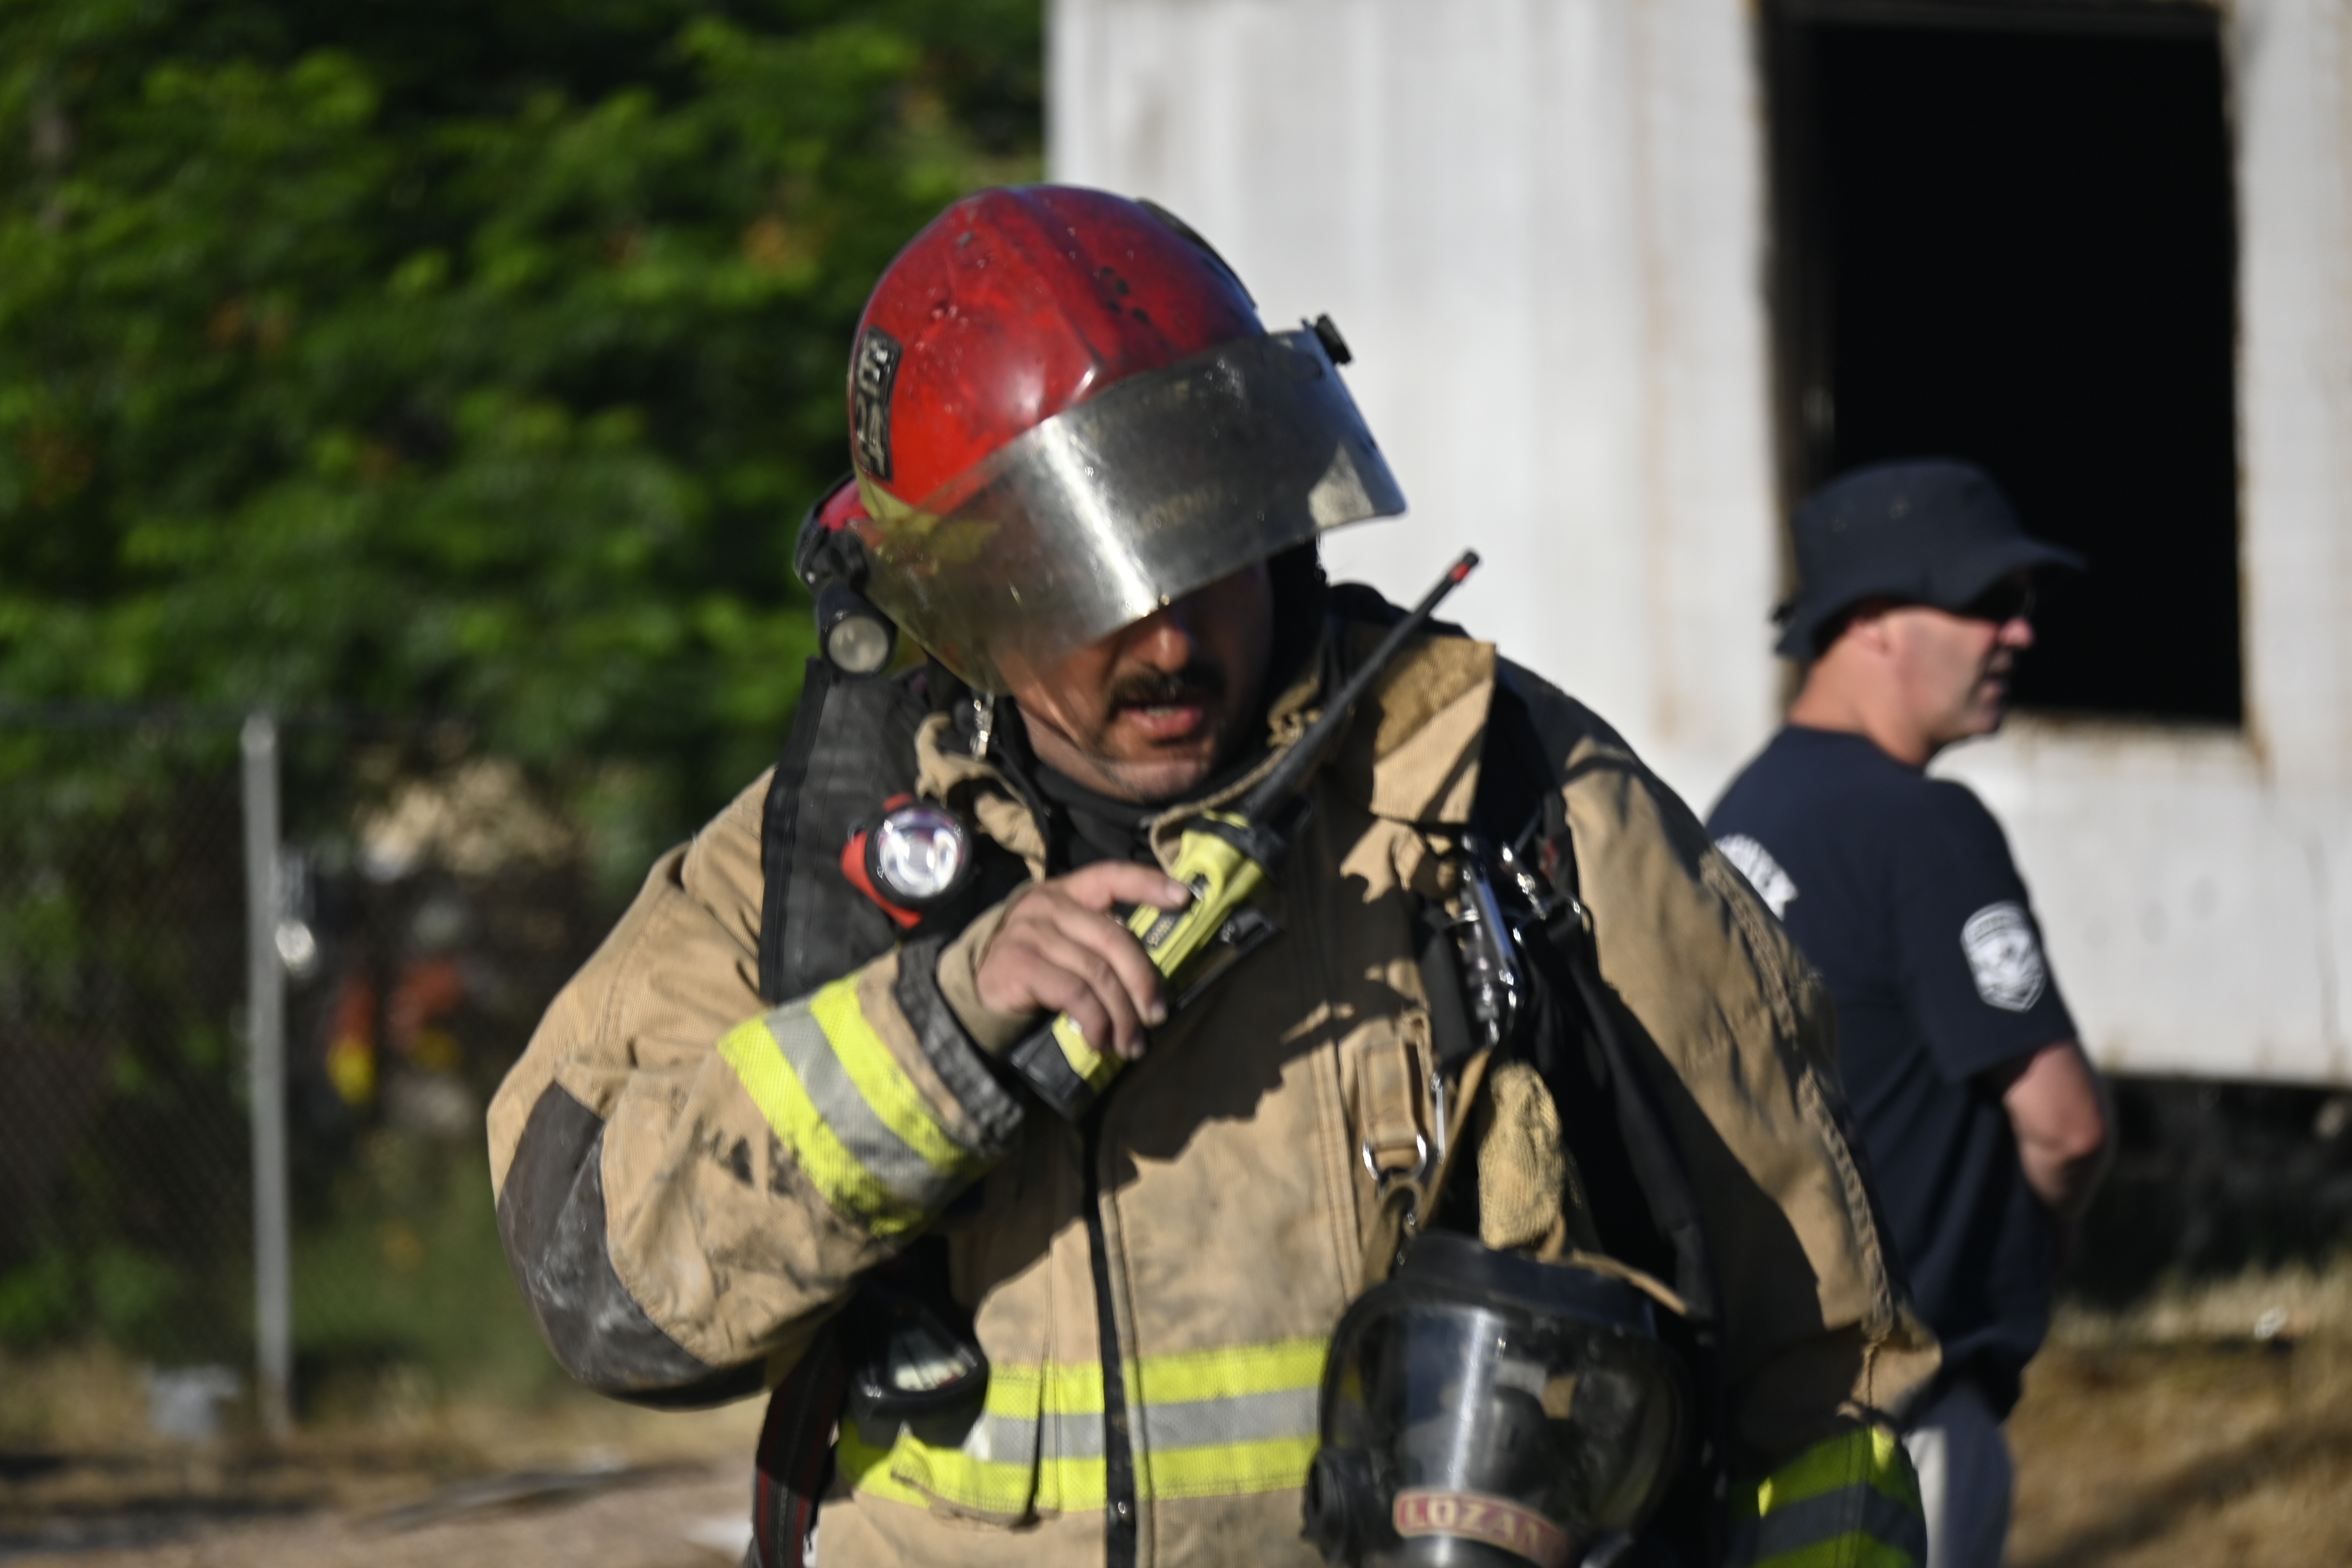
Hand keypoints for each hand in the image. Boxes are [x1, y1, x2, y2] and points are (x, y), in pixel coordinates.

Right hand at [975, 862, 1191, 1060]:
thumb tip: (1151, 977)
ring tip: (1131, 1042)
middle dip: (1143, 980)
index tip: (1184, 897)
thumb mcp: (1063, 945)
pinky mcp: (1019, 964)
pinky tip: (1099, 1039)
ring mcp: (1030, 933)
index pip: (1110, 875)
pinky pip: (1075, 993)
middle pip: (1114, 937)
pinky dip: (1095, 1021)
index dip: (1148, 884)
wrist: (973, 996)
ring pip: (1098, 972)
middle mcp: (1047, 906)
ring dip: (1122, 1013)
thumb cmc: (1031, 971)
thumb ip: (1098, 943)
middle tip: (1157, 1015)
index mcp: (1064, 892)